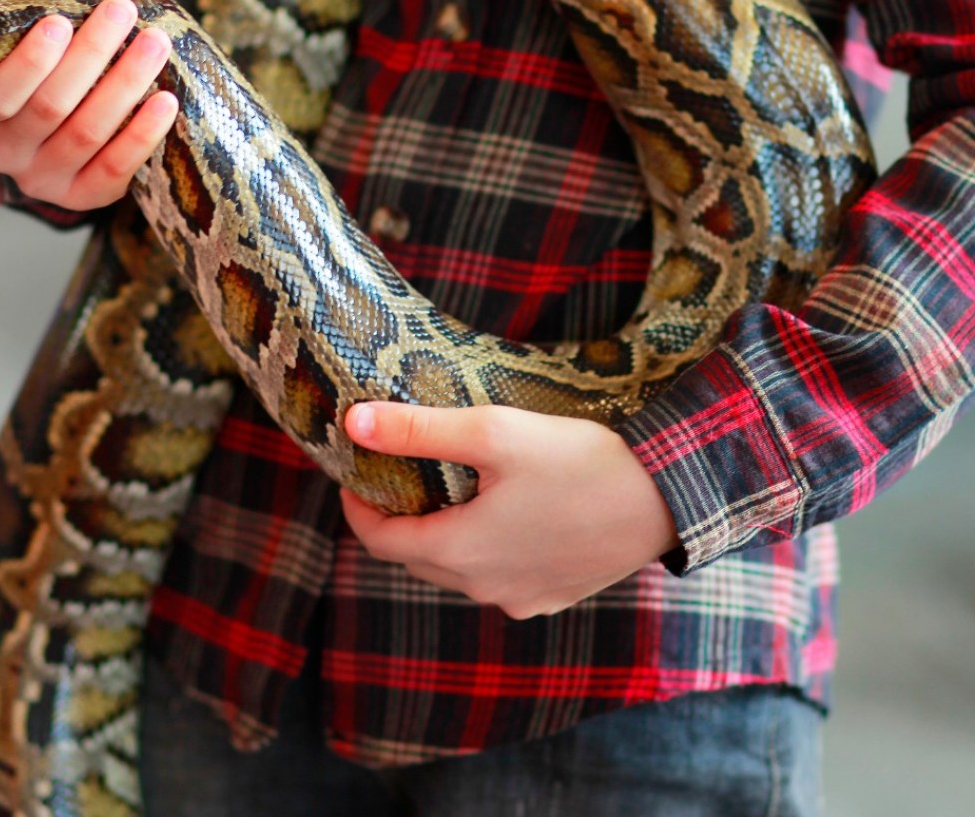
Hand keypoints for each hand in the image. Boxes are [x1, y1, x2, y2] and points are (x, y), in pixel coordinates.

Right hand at [0, 0, 176, 210]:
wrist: (68, 133)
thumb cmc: (41, 65)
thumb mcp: (12, 21)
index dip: (29, 59)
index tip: (60, 19)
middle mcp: (2, 149)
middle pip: (49, 105)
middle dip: (90, 56)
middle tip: (123, 12)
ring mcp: (44, 178)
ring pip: (88, 132)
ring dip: (125, 86)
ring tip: (156, 45)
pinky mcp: (84, 196)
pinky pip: (117, 168)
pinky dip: (143, 133)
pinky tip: (167, 101)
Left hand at [342, 402, 679, 618]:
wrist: (668, 498)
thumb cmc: (581, 460)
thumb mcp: (493, 432)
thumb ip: (418, 429)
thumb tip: (353, 423)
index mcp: (460, 551)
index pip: (379, 540)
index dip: (357, 507)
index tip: (355, 476)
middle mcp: (484, 588)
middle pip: (417, 557)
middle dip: (399, 519)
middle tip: (400, 476)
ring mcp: (522, 599)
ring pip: (459, 570)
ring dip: (443, 535)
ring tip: (451, 491)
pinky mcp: (554, 597)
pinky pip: (500, 579)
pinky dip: (485, 550)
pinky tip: (505, 517)